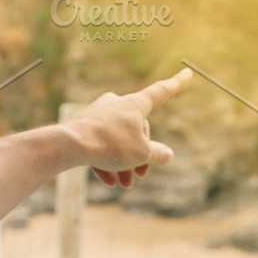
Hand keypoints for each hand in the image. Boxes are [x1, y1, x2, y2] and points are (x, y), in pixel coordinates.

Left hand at [63, 68, 193, 186]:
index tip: (188, 73)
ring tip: (124, 184)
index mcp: (135, 104)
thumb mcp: (141, 153)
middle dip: (140, 154)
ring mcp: (99, 114)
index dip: (176, 84)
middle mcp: (117, 104)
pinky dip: (106, 162)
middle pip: (137, 130)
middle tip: (141, 175)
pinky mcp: (84, 126)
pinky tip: (108, 182)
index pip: (161, 92)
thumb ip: (157, 154)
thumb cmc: (110, 144)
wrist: (70, 144)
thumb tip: (167, 155)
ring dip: (123, 164)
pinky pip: (100, 145)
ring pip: (117, 141)